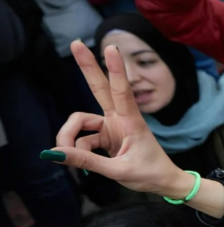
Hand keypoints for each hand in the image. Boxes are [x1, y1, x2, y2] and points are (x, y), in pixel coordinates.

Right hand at [48, 42, 185, 196]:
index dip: (115, 70)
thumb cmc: (149, 175)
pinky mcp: (106, 136)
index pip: (122, 92)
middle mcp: (121, 119)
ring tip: (63, 155)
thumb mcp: (119, 171)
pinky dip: (76, 150)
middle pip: (100, 88)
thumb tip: (57, 153)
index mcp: (132, 122)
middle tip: (76, 43)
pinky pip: (83, 139)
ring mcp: (112, 126)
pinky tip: (75, 161)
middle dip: (87, 66)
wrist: (163, 183)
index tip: (112, 48)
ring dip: (69, 137)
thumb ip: (87, 162)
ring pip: (81, 122)